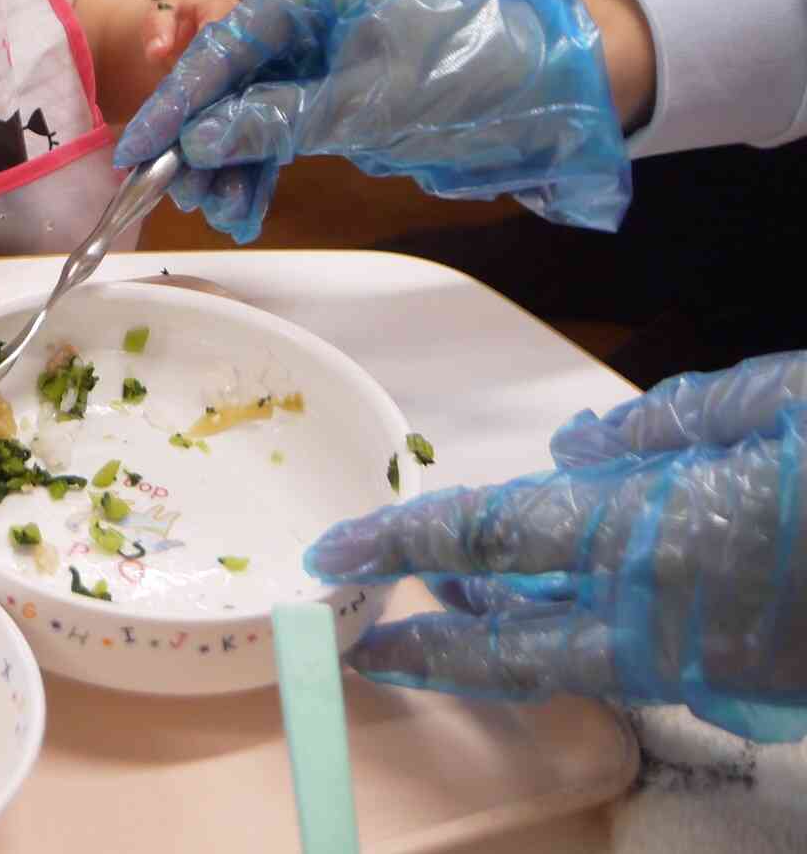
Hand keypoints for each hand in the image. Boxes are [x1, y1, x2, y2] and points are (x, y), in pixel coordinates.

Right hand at [112, 0, 630, 242]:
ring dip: (230, 163)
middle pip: (227, 77)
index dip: (176, 100)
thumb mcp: (361, 103)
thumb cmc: (465, 76)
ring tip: (221, 213)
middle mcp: (308, 13)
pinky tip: (245, 208)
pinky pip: (279, 128)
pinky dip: (262, 167)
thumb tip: (197, 140)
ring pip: (248, 109)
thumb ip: (272, 120)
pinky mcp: (336, 93)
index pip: (224, 43)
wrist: (556, 96)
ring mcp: (321, 54)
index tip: (135, 148)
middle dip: (201, 139)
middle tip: (180, 193)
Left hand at [306, 351, 806, 742]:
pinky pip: (666, 668)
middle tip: (368, 644)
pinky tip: (600, 611)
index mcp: (653, 533)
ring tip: (467, 618)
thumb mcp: (777, 402)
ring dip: (521, 642)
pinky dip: (613, 639)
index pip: (484, 540)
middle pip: (516, 645)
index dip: (401, 546)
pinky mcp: (773, 698)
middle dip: (435, 650)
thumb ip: (663, 431)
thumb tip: (576, 452)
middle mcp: (673, 619)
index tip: (337, 553)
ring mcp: (727, 675)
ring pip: (588, 664)